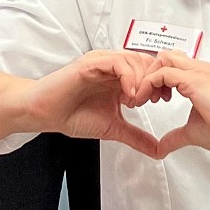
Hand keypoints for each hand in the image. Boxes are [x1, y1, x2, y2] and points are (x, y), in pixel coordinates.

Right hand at [23, 50, 170, 157]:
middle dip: (156, 79)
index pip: (151, 68)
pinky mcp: (91, 63)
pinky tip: (128, 95)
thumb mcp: (114, 128)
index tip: (164, 100)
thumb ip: (136, 137)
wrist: (46, 113)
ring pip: (134, 59)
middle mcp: (113, 66)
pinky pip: (117, 62)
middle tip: (155, 99)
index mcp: (120, 76)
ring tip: (137, 101)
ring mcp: (102, 62)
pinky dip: (128, 77)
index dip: (161, 81)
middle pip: (147, 60)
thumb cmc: (73, 115)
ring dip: (142, 80)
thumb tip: (158, 150)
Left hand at [145, 50, 209, 157]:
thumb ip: (176, 136)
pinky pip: (163, 72)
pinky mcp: (195, 80)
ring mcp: (198, 72)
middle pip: (165, 56)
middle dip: (149, 73)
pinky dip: (148, 84)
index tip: (151, 100)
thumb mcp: (194, 131)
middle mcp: (199, 70)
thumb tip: (161, 147)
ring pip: (163, 58)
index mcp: (201, 77)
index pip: (171, 64)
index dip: (156, 79)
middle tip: (144, 97)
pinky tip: (146, 100)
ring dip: (147, 76)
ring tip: (143, 98)